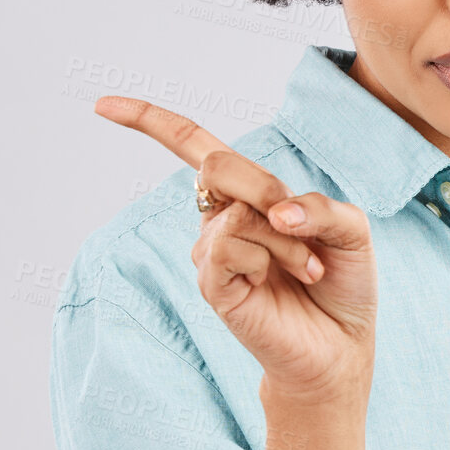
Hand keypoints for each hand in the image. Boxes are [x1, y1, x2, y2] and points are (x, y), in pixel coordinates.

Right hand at [92, 96, 376, 406]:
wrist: (341, 345)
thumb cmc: (342, 282)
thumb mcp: (350, 229)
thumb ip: (319, 206)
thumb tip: (275, 210)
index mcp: (248, 193)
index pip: (192, 146)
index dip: (148, 120)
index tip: (100, 105)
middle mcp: (222, 217)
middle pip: (214, 164)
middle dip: (265, 187)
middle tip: (298, 222)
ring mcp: (212, 252)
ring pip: (237, 212)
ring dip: (287, 239)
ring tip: (308, 268)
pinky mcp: (212, 285)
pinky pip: (227, 246)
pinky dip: (268, 257)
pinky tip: (283, 280)